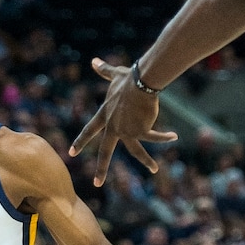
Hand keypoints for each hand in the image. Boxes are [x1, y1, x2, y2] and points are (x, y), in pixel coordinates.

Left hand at [69, 58, 176, 185]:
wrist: (141, 81)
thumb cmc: (129, 77)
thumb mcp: (114, 75)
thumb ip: (104, 70)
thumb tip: (94, 60)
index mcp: (105, 115)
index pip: (89, 130)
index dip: (80, 141)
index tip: (71, 152)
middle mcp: (114, 126)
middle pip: (106, 151)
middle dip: (101, 169)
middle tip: (97, 184)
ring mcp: (127, 130)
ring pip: (135, 151)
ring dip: (146, 161)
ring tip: (154, 170)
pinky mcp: (141, 130)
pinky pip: (153, 137)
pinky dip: (164, 136)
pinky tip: (173, 136)